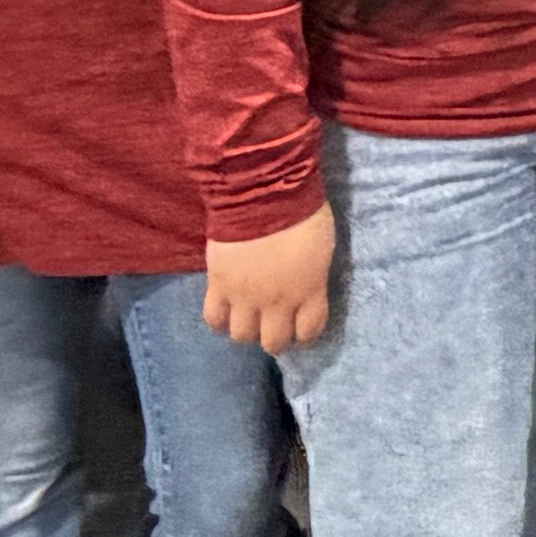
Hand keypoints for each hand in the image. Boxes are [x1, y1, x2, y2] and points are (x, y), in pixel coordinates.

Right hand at [204, 205, 337, 352]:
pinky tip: (224, 311)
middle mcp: (278, 302)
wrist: (262, 193)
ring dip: (246, 329)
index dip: (305, 333)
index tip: (301, 327)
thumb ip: (312, 276)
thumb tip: (305, 286)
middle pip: (274, 343)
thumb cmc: (302, 212)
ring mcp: (245, 297)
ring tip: (247, 316)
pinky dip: (218, 320)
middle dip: (275, 337)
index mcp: (309, 291)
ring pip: (242, 336)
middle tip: (272, 323)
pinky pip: (213, 318)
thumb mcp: (322, 248)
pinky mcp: (218, 285)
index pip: (309, 331)